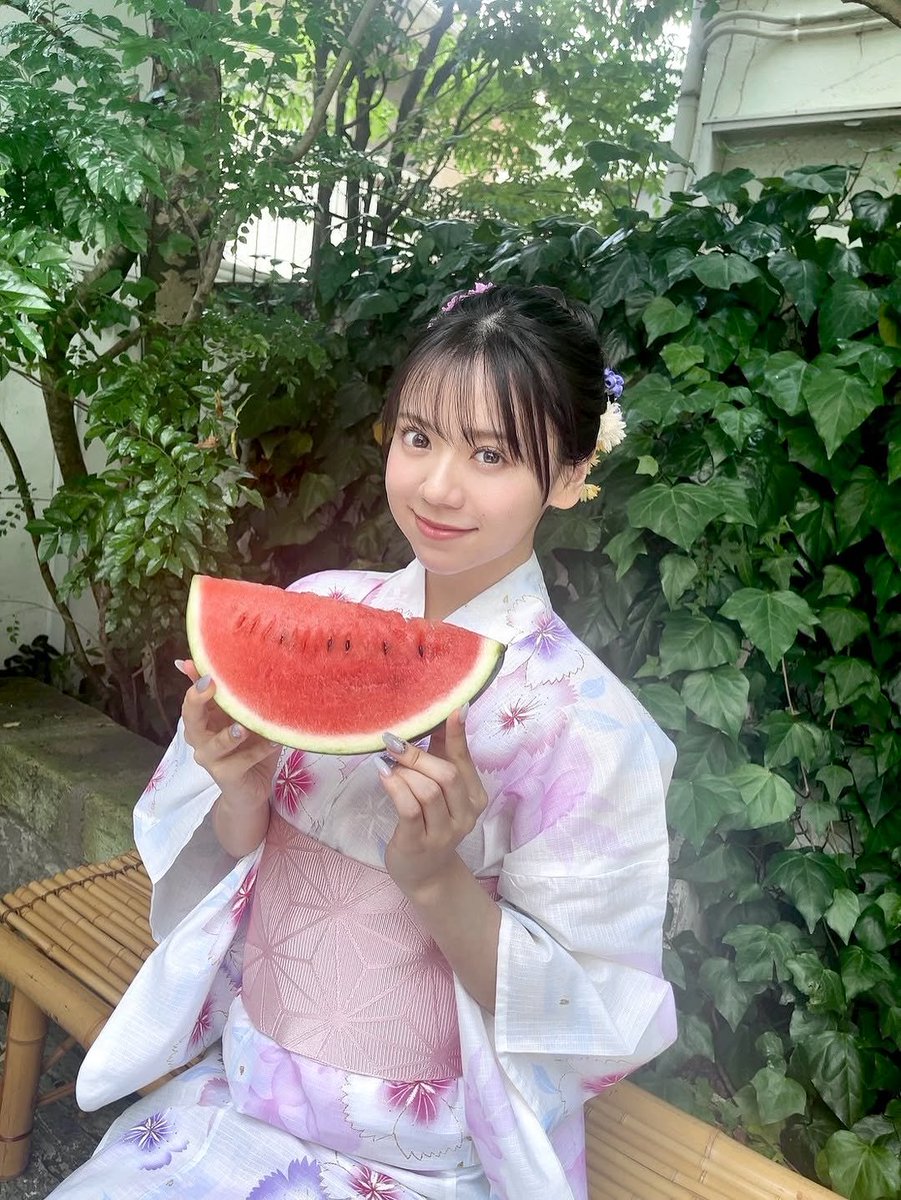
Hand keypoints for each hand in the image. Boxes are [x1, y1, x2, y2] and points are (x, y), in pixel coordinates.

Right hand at [176, 659, 279, 810]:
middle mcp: (201, 738)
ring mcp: (211, 759)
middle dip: (197, 701)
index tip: (194, 663)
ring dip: (228, 735)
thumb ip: (241, 697)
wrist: (254, 788)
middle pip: (190, 718)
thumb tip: (239, 663)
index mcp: (205, 720)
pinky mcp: (225, 776)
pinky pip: (240, 762)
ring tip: (243, 727)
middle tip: (210, 685)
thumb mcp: (247, 718)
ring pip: (213, 745)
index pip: (193, 697)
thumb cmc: (250, 746)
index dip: (194, 680)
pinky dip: (258, 751)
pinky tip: (273, 742)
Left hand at [378, 708, 486, 900]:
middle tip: (393, 744)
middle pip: (447, 774)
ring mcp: (443, 832)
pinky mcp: (418, 843)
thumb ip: (441, 754)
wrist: (424, 872)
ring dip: (404, 772)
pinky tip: (383, 775)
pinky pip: (408, 809)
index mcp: (475, 796)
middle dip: (418, 755)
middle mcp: (465, 815)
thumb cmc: (429, 820)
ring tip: (387, 765)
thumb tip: (440, 713)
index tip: (452, 708)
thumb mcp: (440, 788)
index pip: (464, 759)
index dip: (457, 733)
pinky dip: (395, 787)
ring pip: (428, 790)